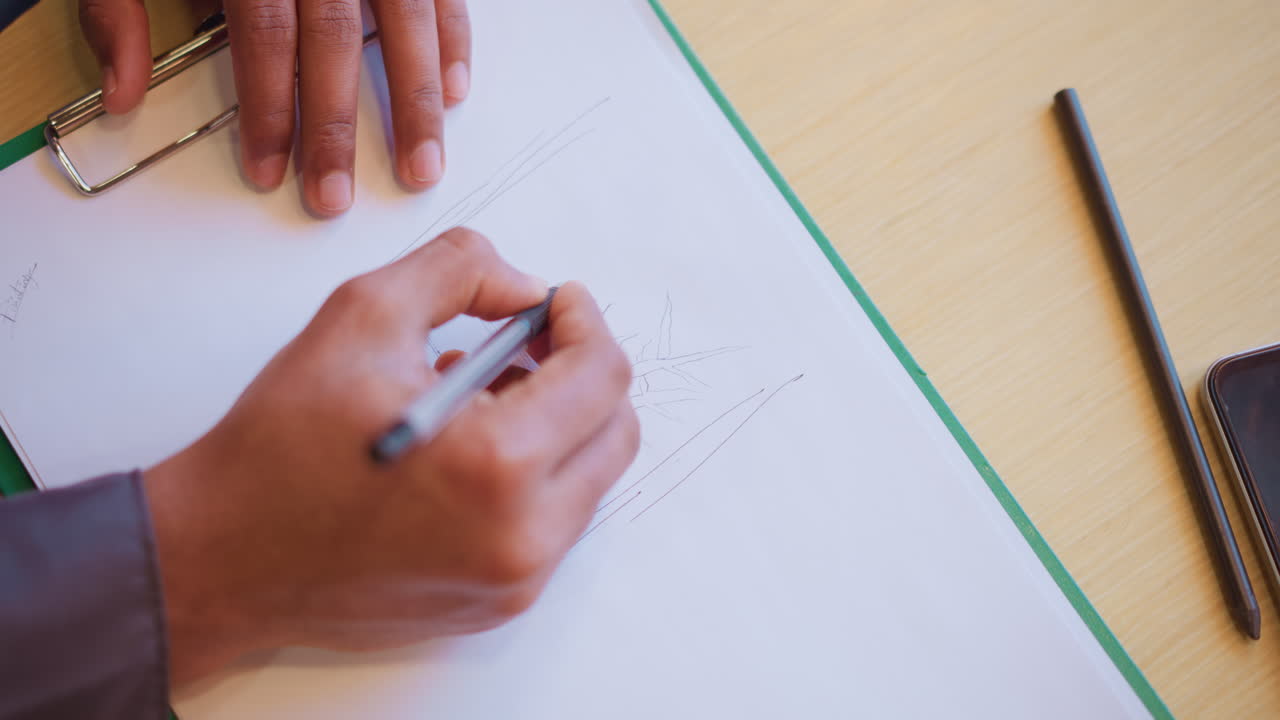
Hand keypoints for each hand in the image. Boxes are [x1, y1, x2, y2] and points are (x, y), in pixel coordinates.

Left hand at [79, 0, 470, 214]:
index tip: (270, 169)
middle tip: (335, 193)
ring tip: (420, 164)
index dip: (270, 110)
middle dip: (338, 127)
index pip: (265, 35)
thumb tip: (121, 91)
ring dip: (414, 101)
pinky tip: (451, 90)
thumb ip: (118, 6)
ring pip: (406, 20)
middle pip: (335, 40)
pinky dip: (453, 40)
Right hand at [143, 228, 638, 684]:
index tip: (555, 302)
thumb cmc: (279, 448)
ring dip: (557, 422)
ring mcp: (515, 580)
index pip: (601, 376)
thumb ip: (460, 271)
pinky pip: (555, 520)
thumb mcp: (363, 316)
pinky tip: (469, 446)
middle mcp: (521, 536)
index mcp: (496, 466)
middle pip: (615, 430)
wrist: (224, 558)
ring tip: (481, 392)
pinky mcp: (499, 603)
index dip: (584, 322)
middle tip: (528, 342)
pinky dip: (534, 472)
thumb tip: (525, 287)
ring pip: (590, 477)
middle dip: (581, 371)